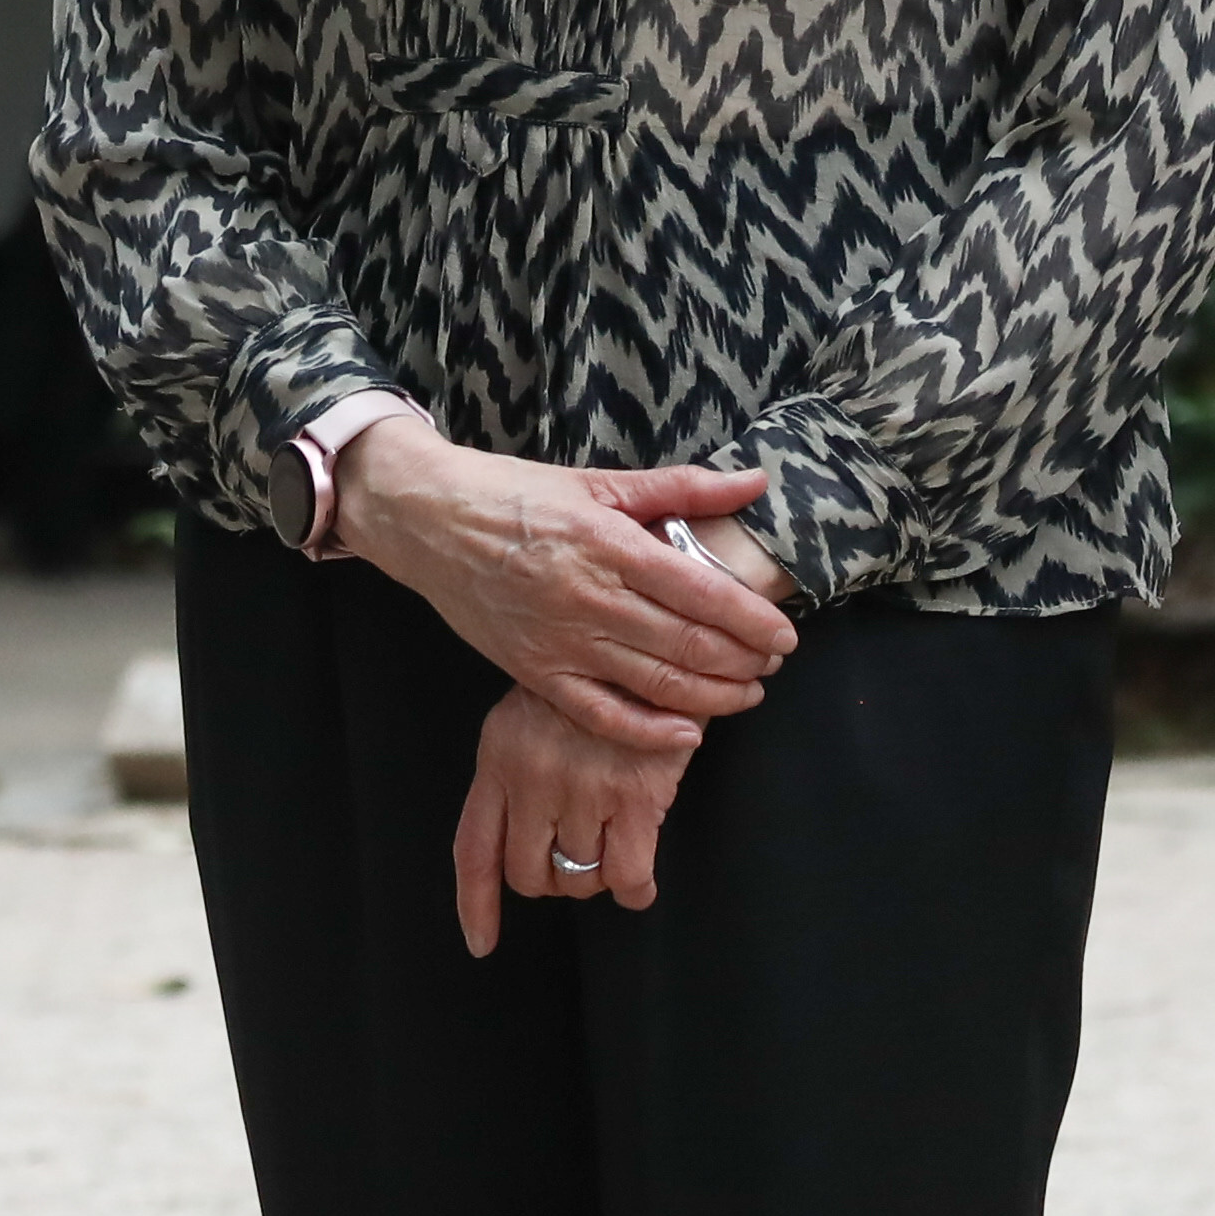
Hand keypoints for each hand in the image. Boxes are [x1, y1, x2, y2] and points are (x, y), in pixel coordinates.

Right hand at [330, 425, 799, 748]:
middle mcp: (589, 596)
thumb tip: (754, 480)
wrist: (429, 520)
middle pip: (686, 643)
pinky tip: (687, 734)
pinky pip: (601, 715)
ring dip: (711, 695)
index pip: (699, 590)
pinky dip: (648, 731)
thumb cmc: (516, 494)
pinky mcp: (535, 673)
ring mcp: (561, 641)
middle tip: (774, 665)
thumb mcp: (599, 481)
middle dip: (742, 661)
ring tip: (747, 694)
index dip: (751, 619)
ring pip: (653, 682)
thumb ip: (681, 487)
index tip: (785, 634)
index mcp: (609, 541)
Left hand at [450, 688, 697, 957]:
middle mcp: (533, 776)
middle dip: (554, 879)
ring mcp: (582, 787)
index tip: (481, 942)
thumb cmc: (595, 680)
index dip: (476, 904)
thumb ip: (516, 772)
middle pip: (529, 874)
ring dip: (598, 874)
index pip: (474, 847)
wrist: (651, 641)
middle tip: (577, 858)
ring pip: (581, 878)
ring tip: (613, 839)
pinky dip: (635, 888)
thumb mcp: (532, 713)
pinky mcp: (634, 795)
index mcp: (499, 755)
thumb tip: (517, 843)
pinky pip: (627, 876)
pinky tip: (641, 878)